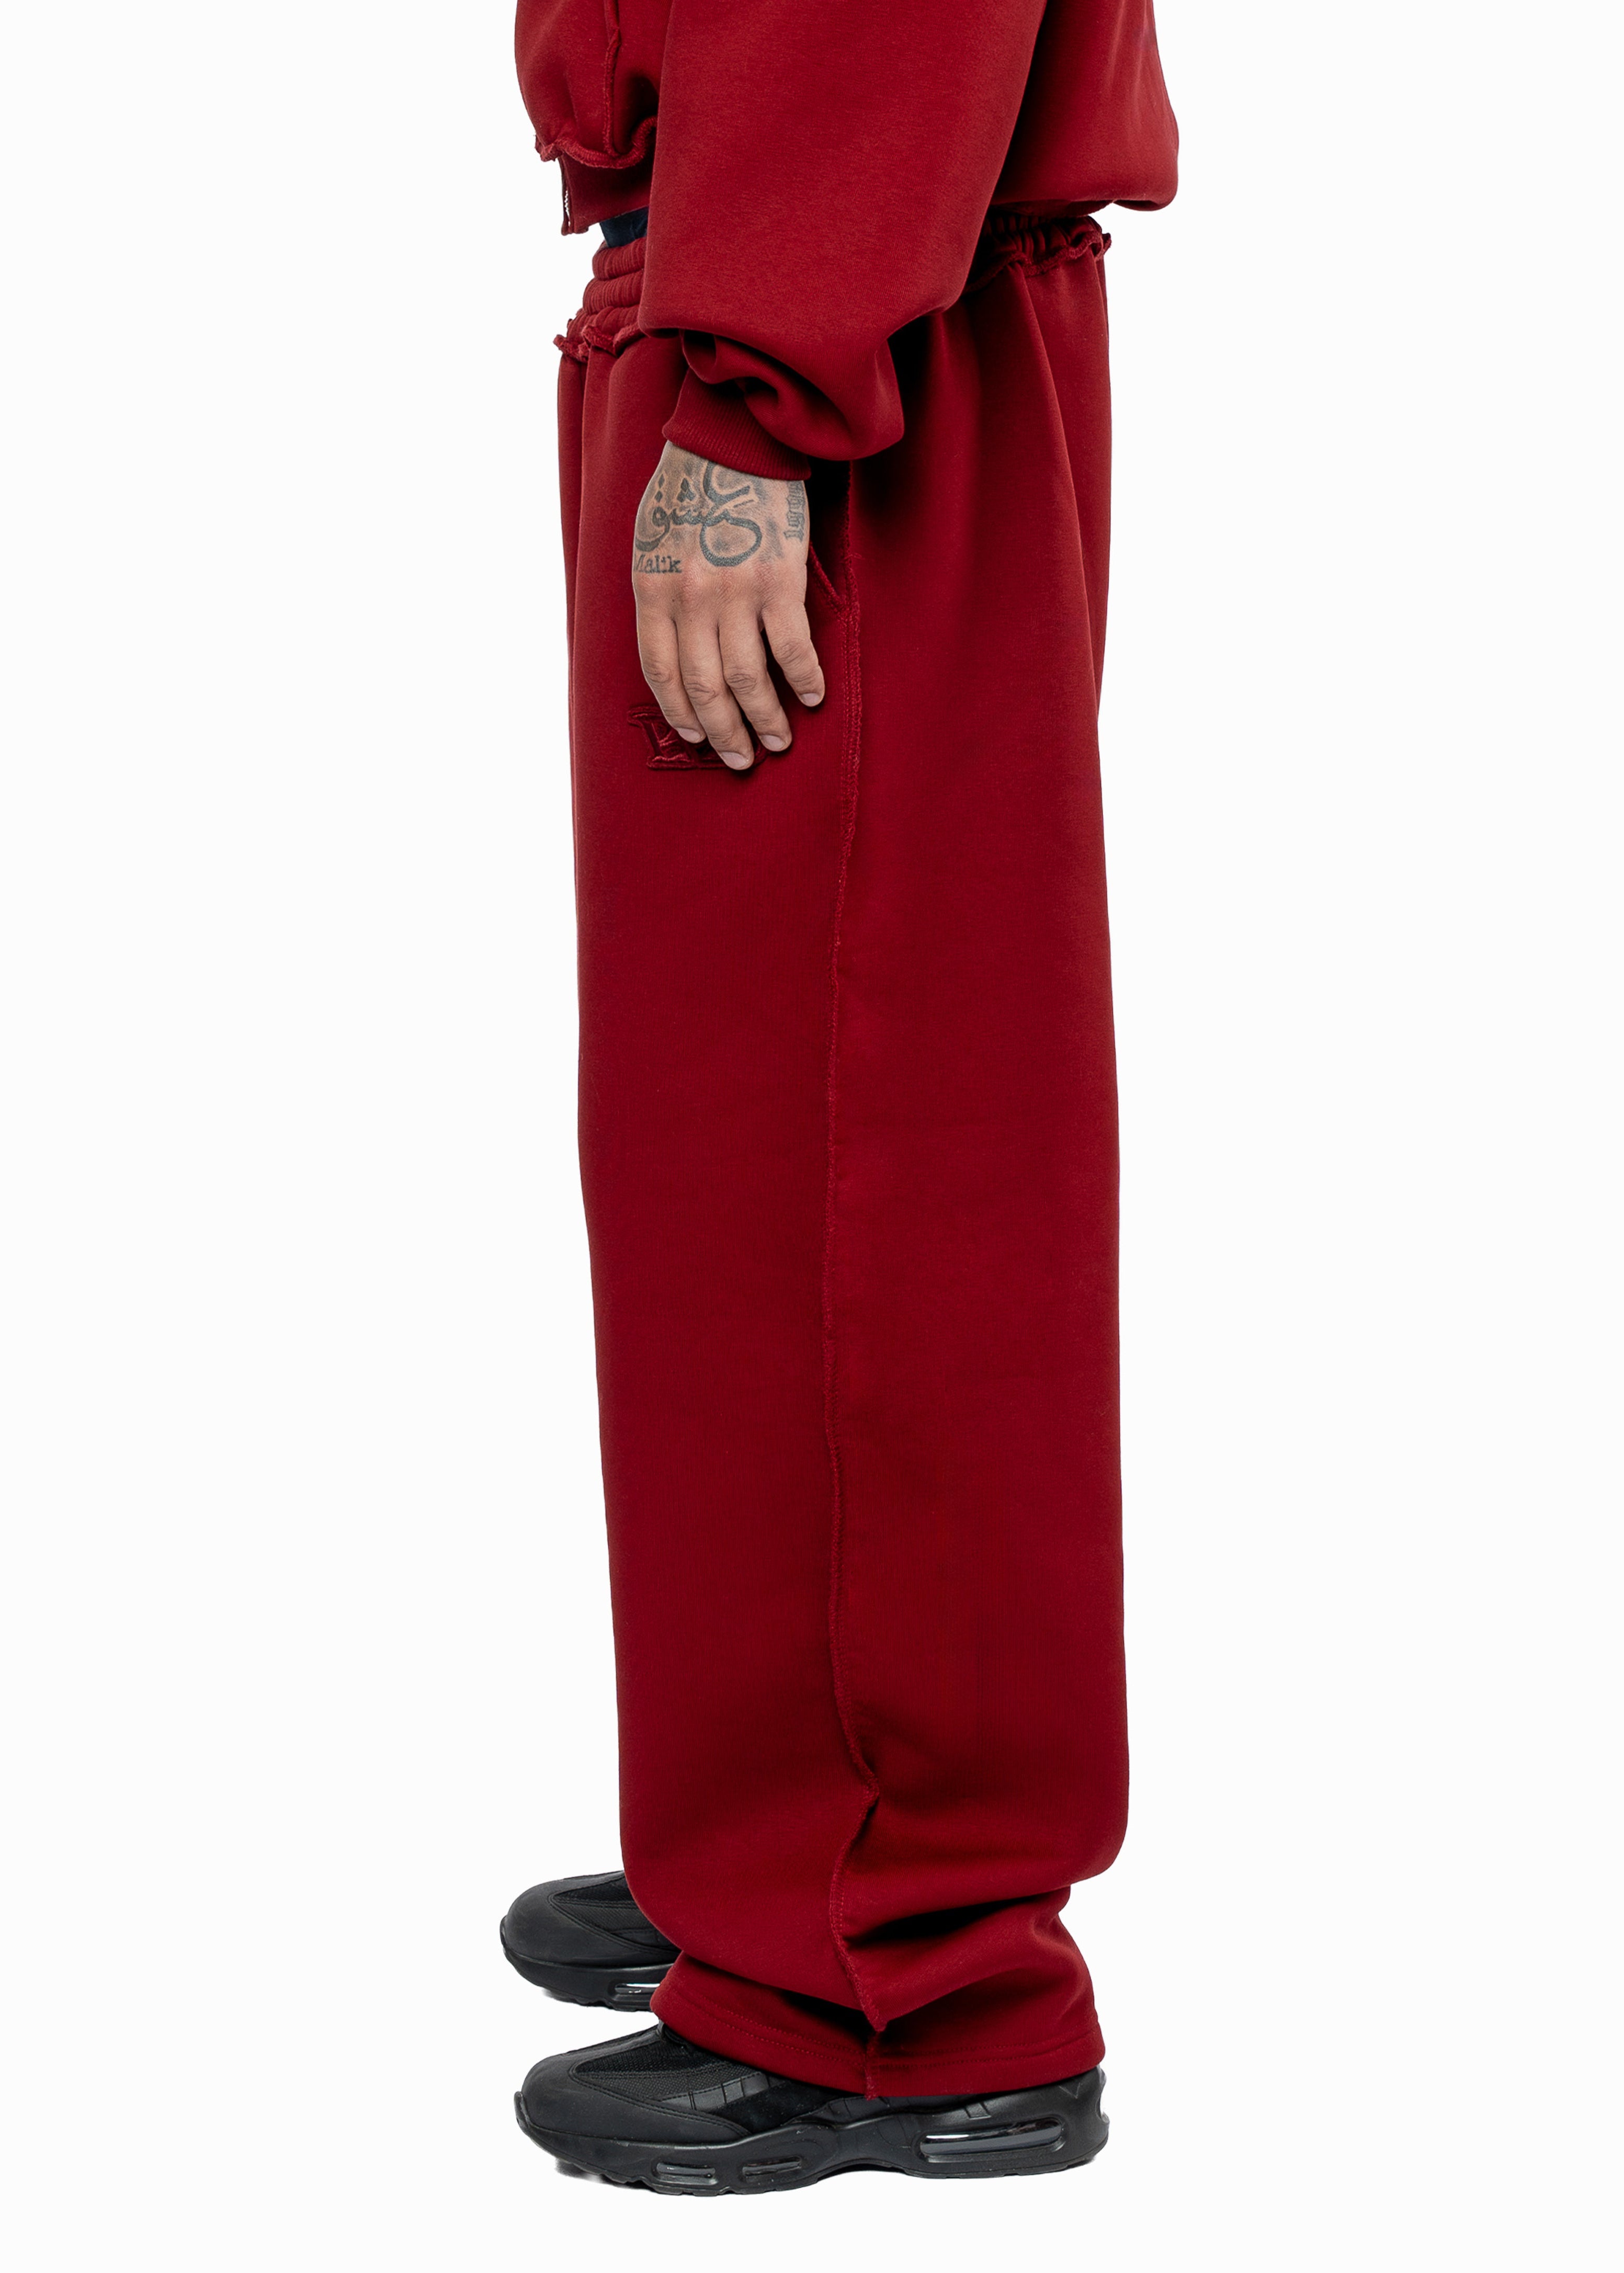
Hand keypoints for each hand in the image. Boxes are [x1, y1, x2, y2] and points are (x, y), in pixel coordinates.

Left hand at [632, 443, 824, 770]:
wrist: (732, 438)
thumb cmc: (689, 487)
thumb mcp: (650, 542)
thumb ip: (659, 595)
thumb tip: (673, 648)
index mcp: (652, 591)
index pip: (661, 674)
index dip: (680, 713)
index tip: (695, 737)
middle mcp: (690, 599)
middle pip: (706, 688)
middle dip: (724, 733)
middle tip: (742, 758)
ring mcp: (735, 593)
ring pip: (749, 679)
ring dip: (765, 719)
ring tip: (778, 741)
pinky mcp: (779, 581)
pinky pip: (793, 648)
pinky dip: (804, 679)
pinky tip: (811, 697)